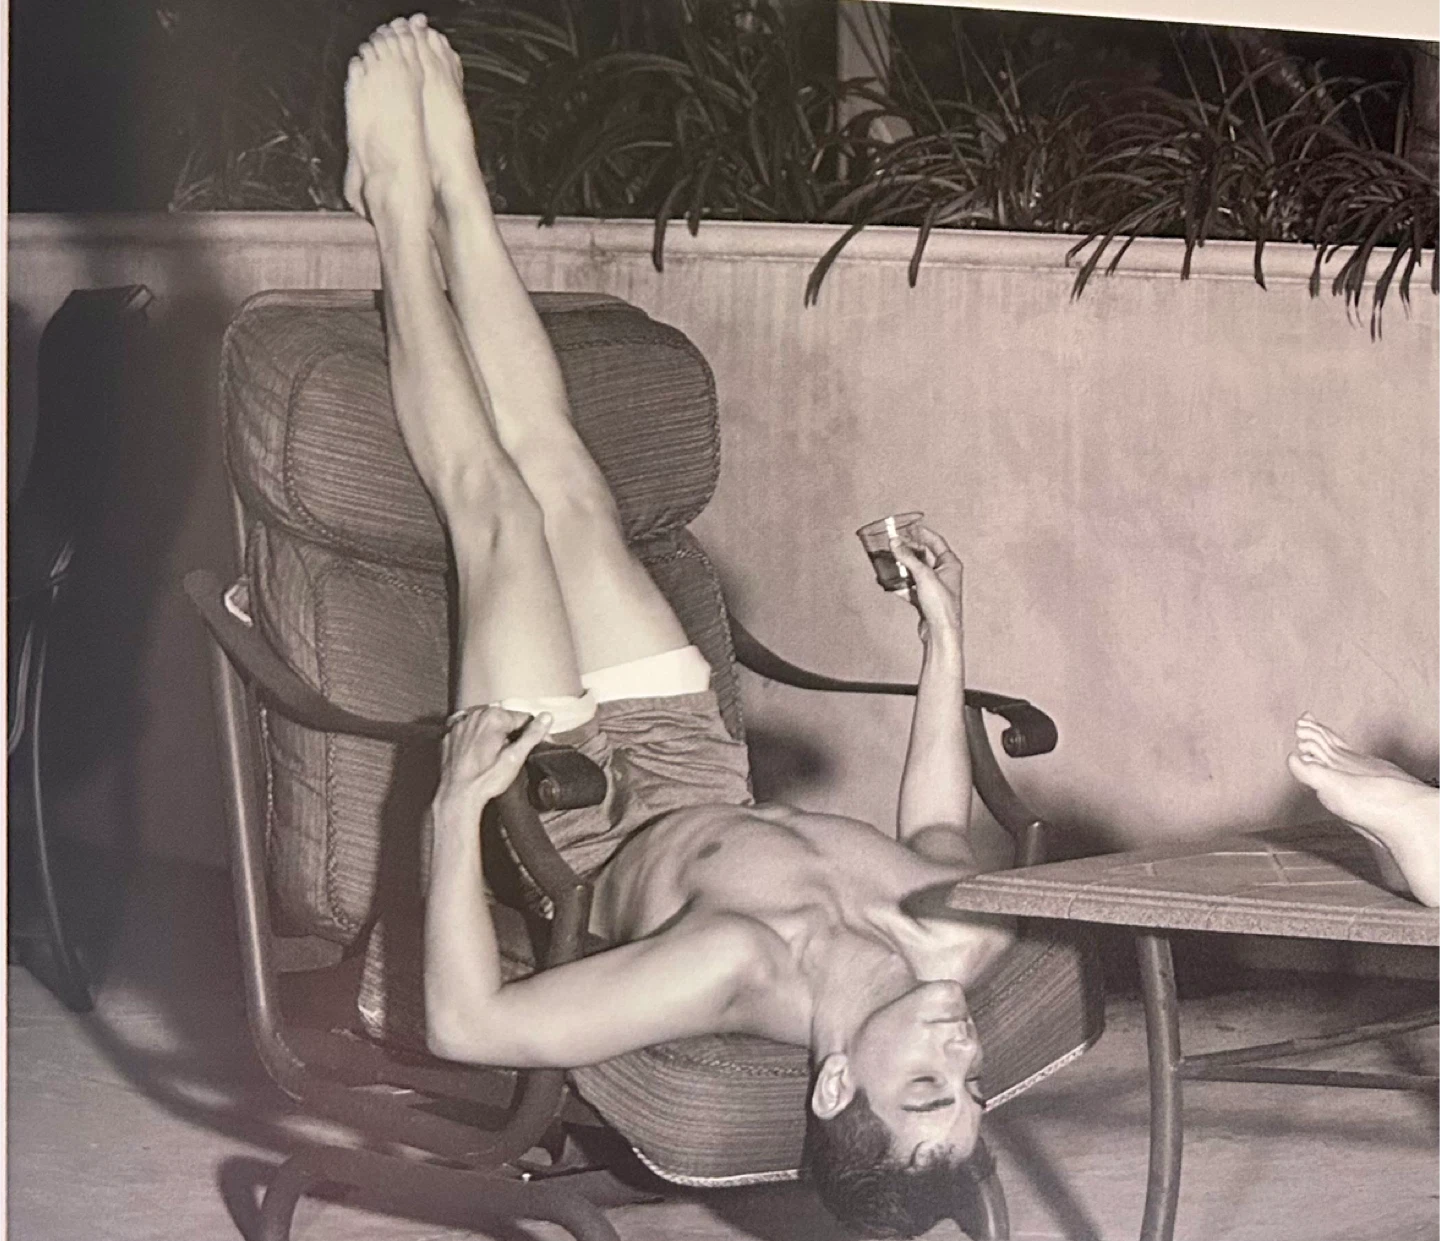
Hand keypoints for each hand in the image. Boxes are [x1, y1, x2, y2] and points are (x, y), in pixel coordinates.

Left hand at [435, 706, 552, 817]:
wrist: (457, 795)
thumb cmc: (485, 779)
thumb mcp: (515, 758)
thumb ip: (532, 735)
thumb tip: (546, 717)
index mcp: (493, 718)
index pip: (523, 718)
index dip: (532, 733)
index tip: (536, 746)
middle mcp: (474, 716)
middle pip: (503, 719)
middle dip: (511, 734)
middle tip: (514, 755)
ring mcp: (460, 725)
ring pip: (485, 724)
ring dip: (493, 736)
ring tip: (495, 757)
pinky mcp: (450, 736)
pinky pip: (469, 732)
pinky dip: (475, 740)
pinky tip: (478, 756)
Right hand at [892, 525, 962, 646]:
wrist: (940, 632)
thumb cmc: (941, 605)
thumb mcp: (923, 576)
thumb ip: (908, 557)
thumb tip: (895, 542)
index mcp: (950, 564)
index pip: (936, 541)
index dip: (922, 533)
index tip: (909, 527)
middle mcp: (944, 574)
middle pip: (924, 556)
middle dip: (908, 550)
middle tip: (895, 544)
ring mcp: (935, 587)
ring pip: (916, 572)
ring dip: (903, 568)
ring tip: (889, 562)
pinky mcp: (926, 599)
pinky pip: (911, 587)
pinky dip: (901, 585)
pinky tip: (890, 584)